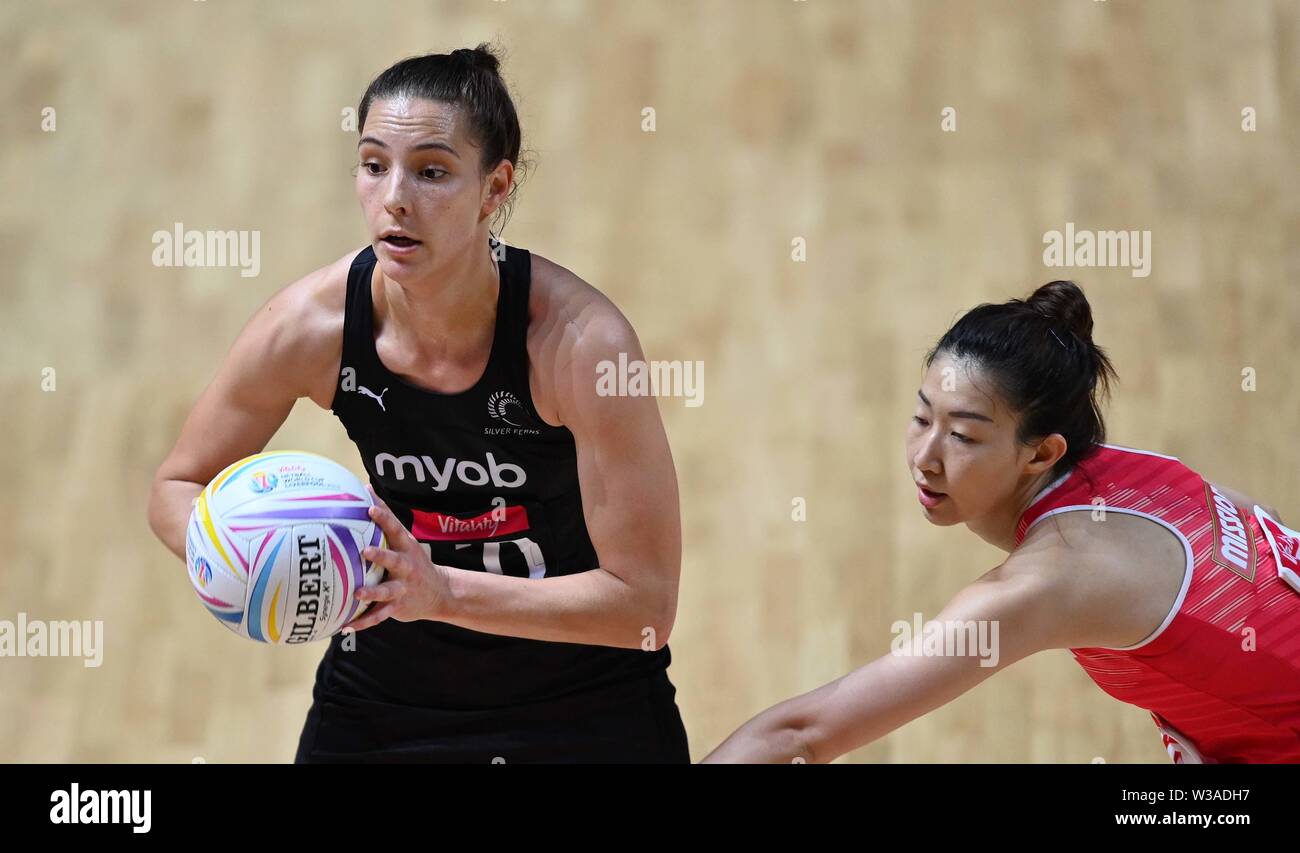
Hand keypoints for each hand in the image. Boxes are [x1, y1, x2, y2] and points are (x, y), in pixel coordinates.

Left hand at [341, 486, 452, 632]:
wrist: (441, 593)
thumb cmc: (413, 561)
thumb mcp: (404, 539)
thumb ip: (385, 518)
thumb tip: (364, 487)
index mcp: (406, 547)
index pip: (395, 529)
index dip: (384, 518)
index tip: (370, 508)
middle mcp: (406, 567)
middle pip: (394, 560)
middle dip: (380, 556)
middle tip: (364, 551)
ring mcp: (403, 588)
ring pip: (387, 591)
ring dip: (372, 593)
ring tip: (357, 594)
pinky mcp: (398, 606)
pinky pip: (379, 616)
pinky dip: (363, 622)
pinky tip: (345, 625)